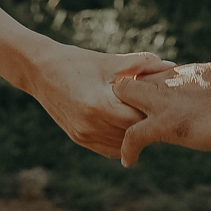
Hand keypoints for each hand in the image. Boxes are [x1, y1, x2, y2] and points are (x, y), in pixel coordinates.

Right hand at [29, 43, 169, 158]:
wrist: (40, 71)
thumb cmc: (77, 61)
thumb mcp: (109, 62)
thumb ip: (141, 64)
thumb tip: (171, 64)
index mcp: (98, 105)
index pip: (137, 119)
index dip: (153, 112)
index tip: (167, 103)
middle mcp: (89, 125)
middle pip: (131, 134)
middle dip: (147, 124)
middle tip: (164, 113)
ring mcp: (83, 135)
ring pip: (121, 145)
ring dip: (135, 135)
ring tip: (148, 119)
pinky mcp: (78, 139)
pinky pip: (108, 148)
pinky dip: (121, 140)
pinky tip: (128, 125)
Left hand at [112, 61, 210, 165]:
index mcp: (183, 73)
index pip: (148, 74)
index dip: (141, 88)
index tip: (139, 103)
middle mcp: (168, 83)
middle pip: (127, 82)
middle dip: (119, 99)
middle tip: (120, 122)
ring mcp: (165, 103)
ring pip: (121, 102)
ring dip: (117, 120)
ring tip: (118, 141)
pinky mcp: (167, 125)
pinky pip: (132, 136)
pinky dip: (127, 150)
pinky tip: (128, 162)